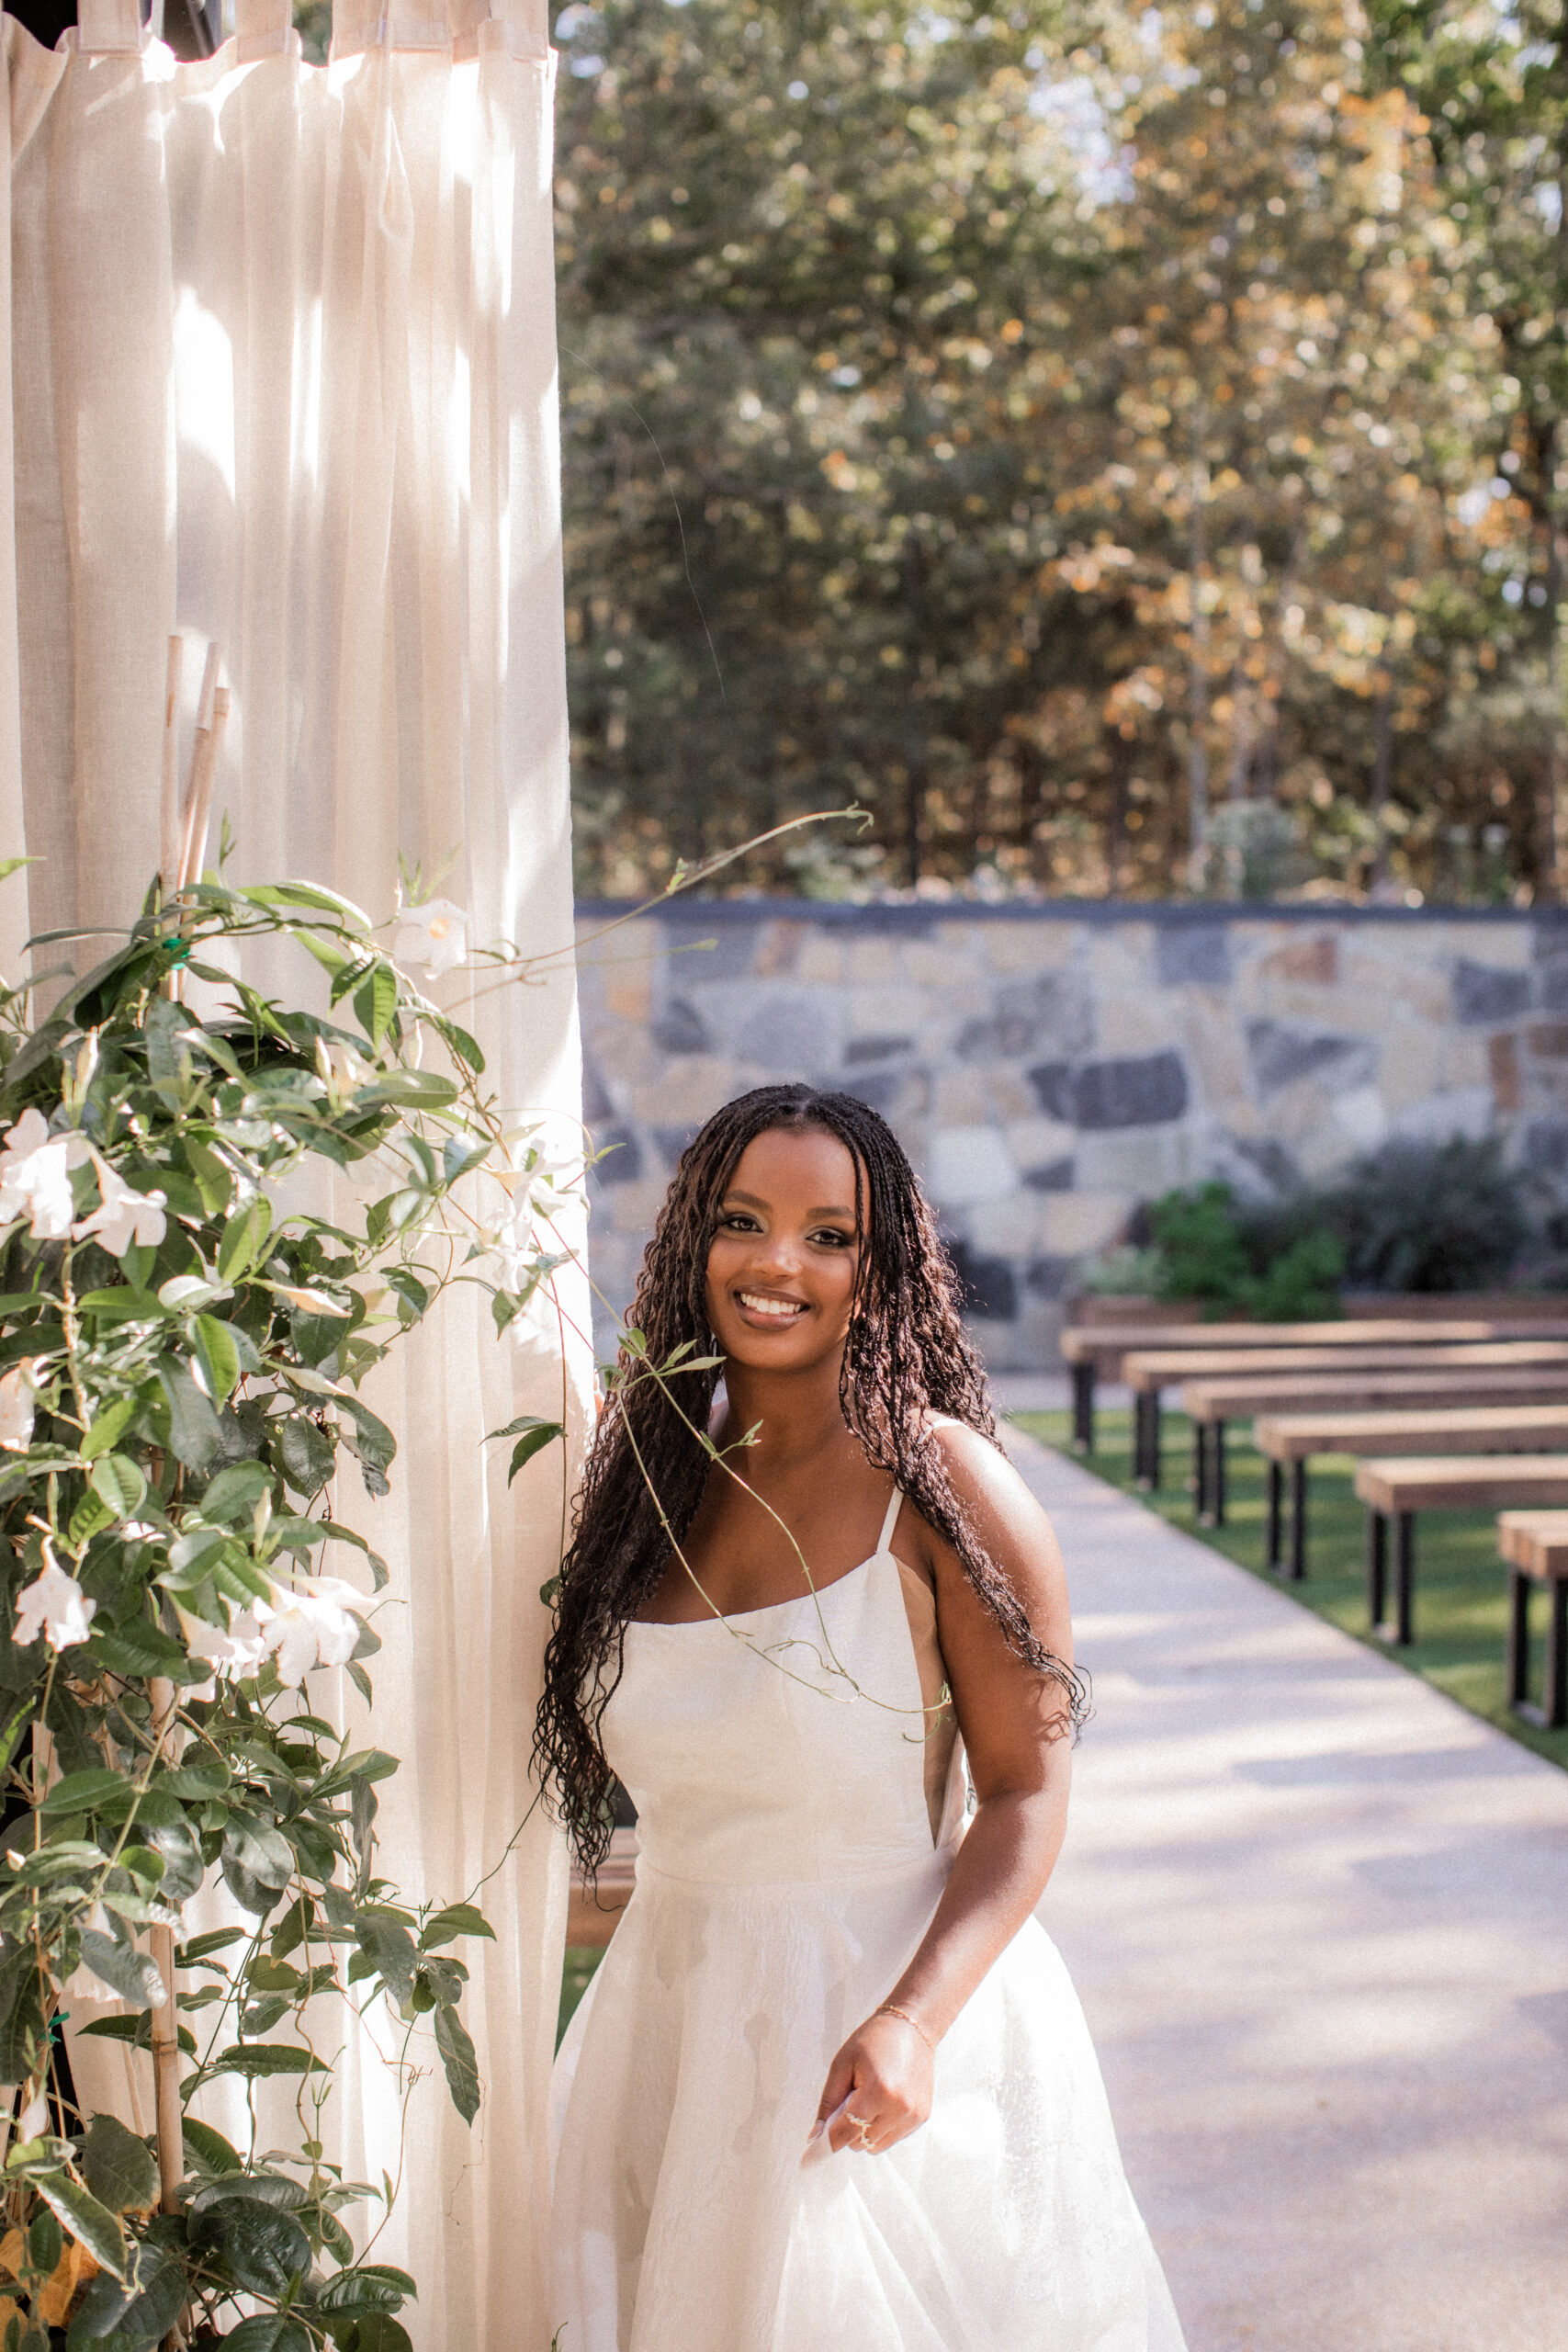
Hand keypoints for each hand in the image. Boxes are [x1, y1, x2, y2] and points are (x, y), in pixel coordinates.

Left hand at [813, 2010, 933, 2155]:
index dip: (826, 2144)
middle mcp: (899, 2108)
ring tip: (869, 2100)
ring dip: (865, 2132)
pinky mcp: (922, 2117)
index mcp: (878, 2091)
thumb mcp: (842, 2064)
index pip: (846, 2132)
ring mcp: (913, 2115)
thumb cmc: (872, 2041)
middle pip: (859, 2142)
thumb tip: (814, 2137)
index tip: (808, 2160)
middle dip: (847, 2129)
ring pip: (875, 2146)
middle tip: (850, 2101)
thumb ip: (828, 2102)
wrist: (911, 2028)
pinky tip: (884, 2102)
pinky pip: (892, 2138)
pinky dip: (882, 2128)